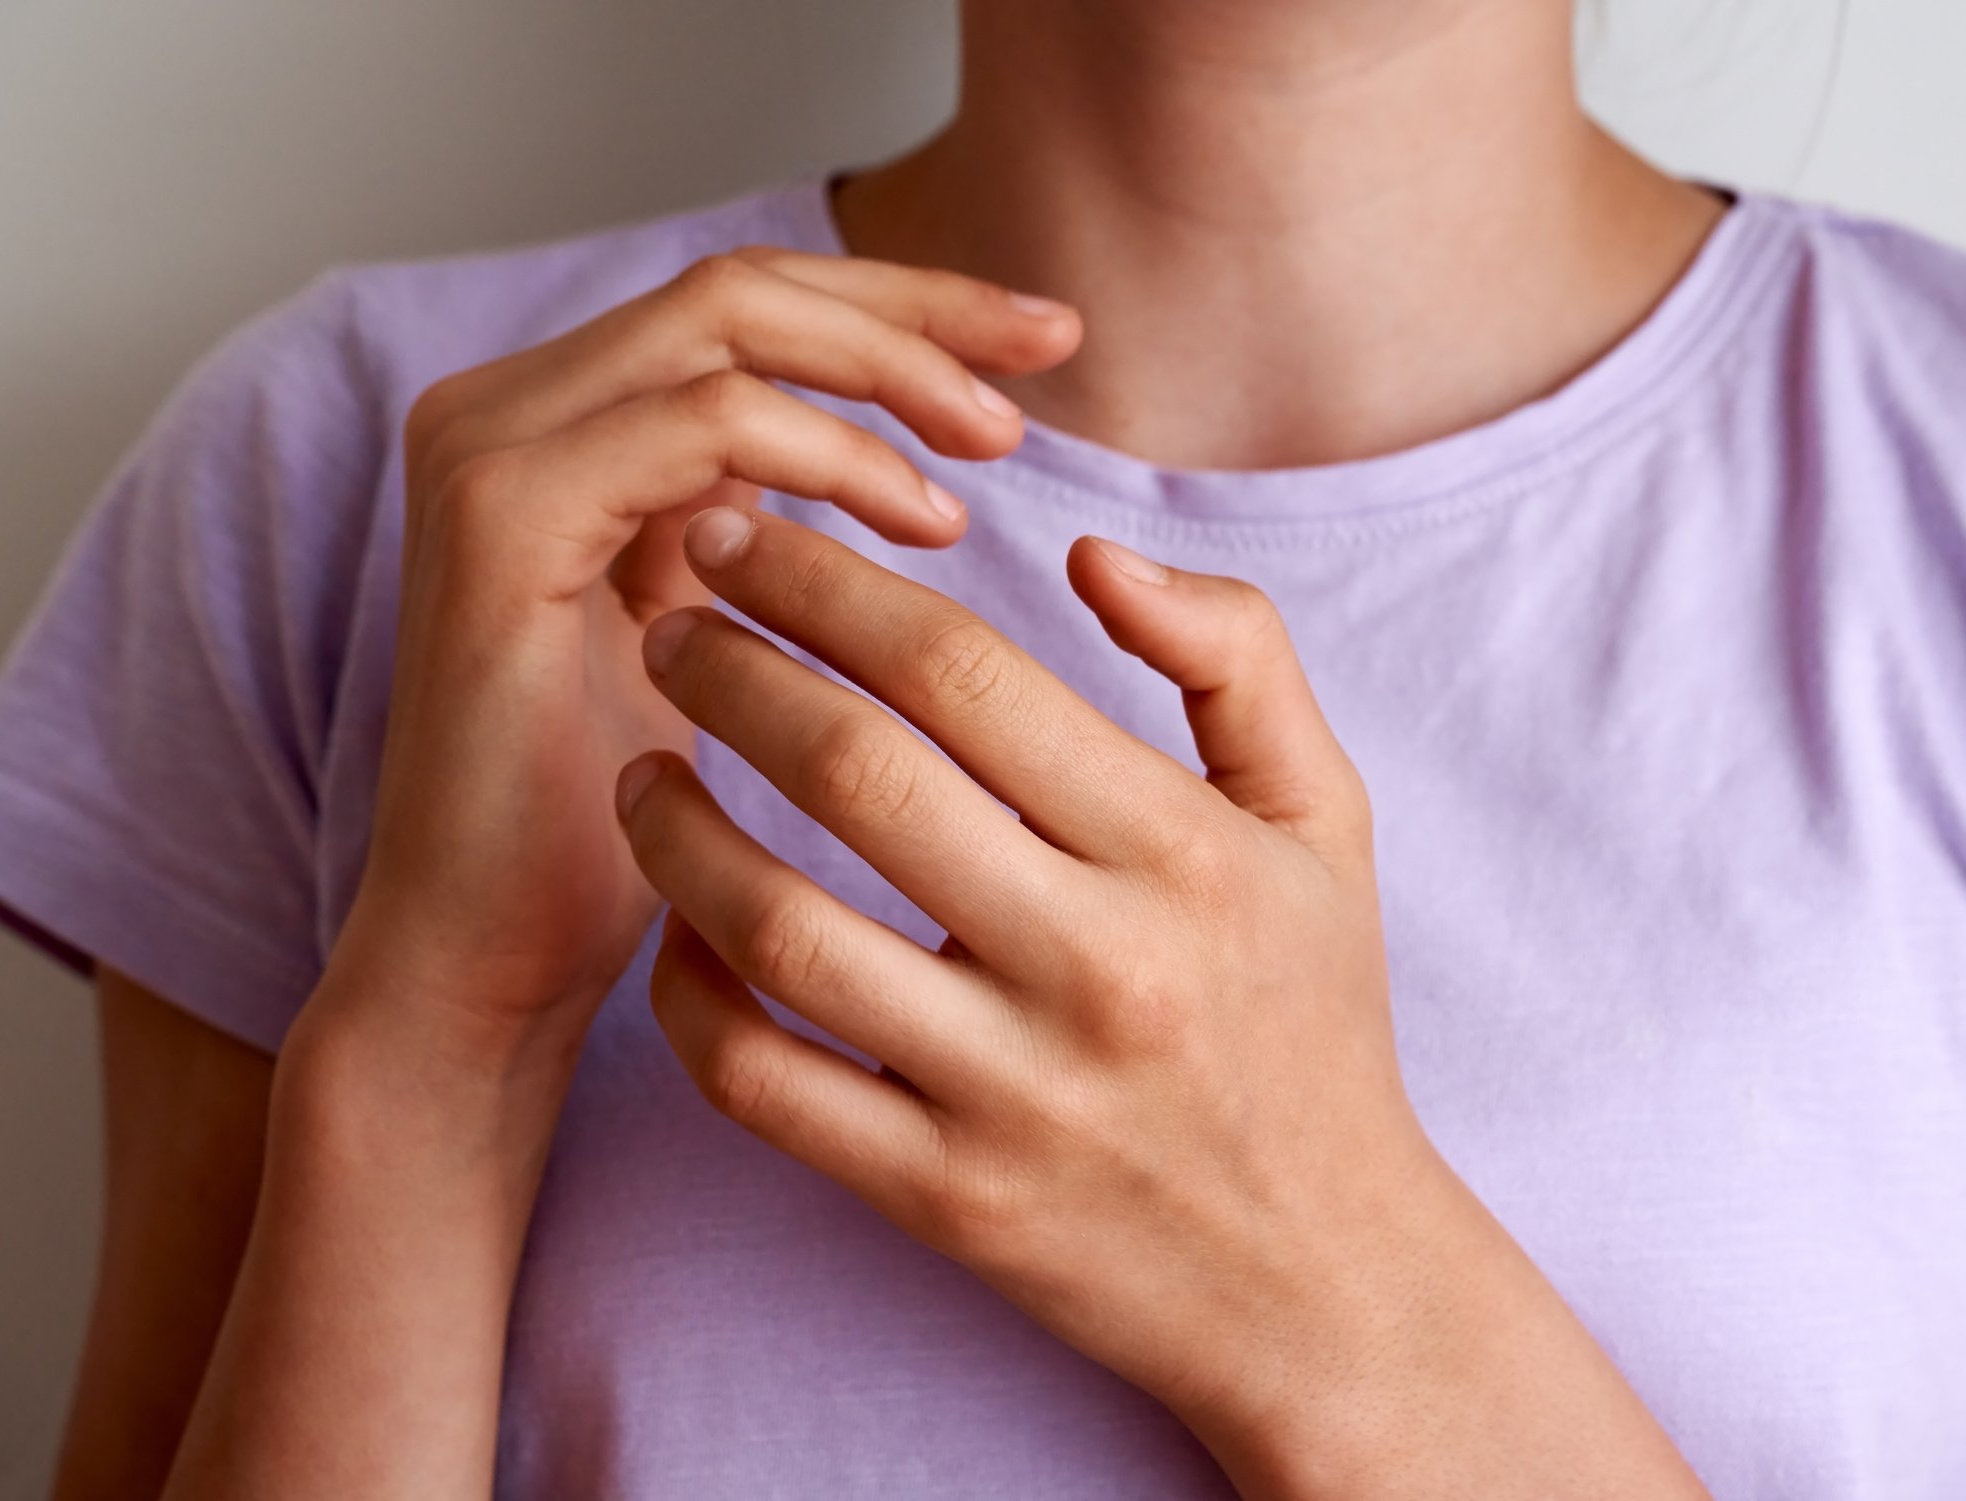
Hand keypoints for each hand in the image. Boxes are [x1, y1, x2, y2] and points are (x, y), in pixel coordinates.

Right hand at [315, 246, 1078, 1064]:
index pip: (748, 308)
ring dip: (887, 371)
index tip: (1040, 343)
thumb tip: (901, 477)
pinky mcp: (502, 516)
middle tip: (1052, 345)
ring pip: (727, 324)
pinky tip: (921, 519)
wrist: (488, 964)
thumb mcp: (715, 650)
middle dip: (916, 306)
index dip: (901, 306)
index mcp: (561, 432)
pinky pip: (703, 423)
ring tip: (996, 449)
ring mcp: (490, 451)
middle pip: (744, 285)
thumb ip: (768, 545)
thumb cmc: (614, 834)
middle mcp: (509, 412)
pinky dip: (827, 452)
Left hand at [614, 509, 1510, 1489]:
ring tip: (640, 770)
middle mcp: (1098, 968)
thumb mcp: (1325, 823)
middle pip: (859, 777)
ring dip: (678, 833)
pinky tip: (674, 929)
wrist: (1325, 1283)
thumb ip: (1236, 657)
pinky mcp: (946, 1200)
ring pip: (784, 935)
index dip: (830, 586)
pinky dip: (691, 999)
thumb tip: (1090, 551)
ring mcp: (1014, 1095)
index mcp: (1184, 853)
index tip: (750, 538)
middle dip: (731, 673)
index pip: (966, 675)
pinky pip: (767, 1088)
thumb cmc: (1312, 1026)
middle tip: (668, 625)